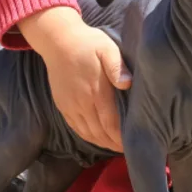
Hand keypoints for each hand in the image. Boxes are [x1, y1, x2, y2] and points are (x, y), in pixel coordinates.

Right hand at [18, 7, 131, 151]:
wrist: (58, 40)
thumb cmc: (87, 43)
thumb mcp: (107, 48)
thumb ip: (117, 66)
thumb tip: (127, 84)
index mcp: (96, 91)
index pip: (111, 124)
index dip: (122, 138)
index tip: (134, 144)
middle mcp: (82, 103)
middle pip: (100, 133)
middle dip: (115, 144)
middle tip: (130, 150)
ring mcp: (70, 106)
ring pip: (88, 133)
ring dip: (102, 143)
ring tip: (115, 146)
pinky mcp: (62, 105)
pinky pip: (76, 127)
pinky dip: (88, 136)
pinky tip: (97, 138)